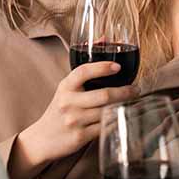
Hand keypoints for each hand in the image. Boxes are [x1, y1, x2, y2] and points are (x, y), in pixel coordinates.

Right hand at [21, 62, 138, 162]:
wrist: (42, 139)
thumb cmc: (60, 109)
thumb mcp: (67, 88)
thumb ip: (85, 68)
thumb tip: (104, 38)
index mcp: (66, 87)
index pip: (83, 71)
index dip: (102, 67)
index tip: (118, 66)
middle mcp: (68, 102)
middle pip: (104, 95)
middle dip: (125, 92)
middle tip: (136, 89)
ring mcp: (74, 120)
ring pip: (107, 112)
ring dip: (124, 106)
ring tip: (132, 102)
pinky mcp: (80, 137)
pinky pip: (105, 128)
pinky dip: (116, 121)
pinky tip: (122, 116)